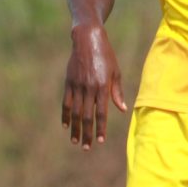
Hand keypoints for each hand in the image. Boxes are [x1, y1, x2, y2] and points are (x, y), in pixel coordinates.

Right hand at [62, 23, 127, 148]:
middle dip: (87, 133)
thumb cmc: (105, 55)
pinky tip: (66, 126)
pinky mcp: (68, 82)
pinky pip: (66, 103)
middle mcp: (88, 88)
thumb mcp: (115, 72)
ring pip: (75, 112)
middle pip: (87, 116)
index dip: (100, 128)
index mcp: (102, 86)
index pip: (101, 113)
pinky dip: (66, 115)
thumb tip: (121, 110)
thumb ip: (117, 92)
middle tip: (86, 147)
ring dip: (75, 128)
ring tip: (75, 141)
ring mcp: (77, 86)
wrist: (87, 39)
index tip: (100, 141)